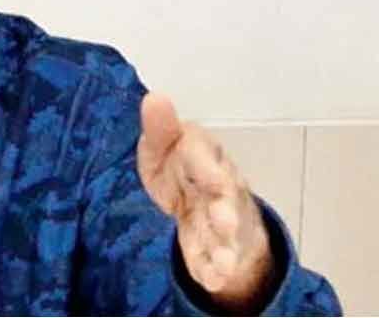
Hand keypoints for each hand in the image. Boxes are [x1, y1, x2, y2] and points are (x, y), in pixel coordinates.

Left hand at [137, 92, 274, 309]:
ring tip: (220, 267)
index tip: (216, 180)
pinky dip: (211, 268)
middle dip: (225, 213)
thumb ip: (160, 127)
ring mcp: (220, 216)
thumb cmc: (178, 163)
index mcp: (203, 155)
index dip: (211, 169)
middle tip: (224, 224)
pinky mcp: (214, 241)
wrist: (199, 193)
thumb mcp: (163, 142)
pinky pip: (212, 255)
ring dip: (222, 249)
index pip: (207, 158)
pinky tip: (210, 280)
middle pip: (224, 199)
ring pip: (223, 233)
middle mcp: (219, 185)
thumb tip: (154, 98)